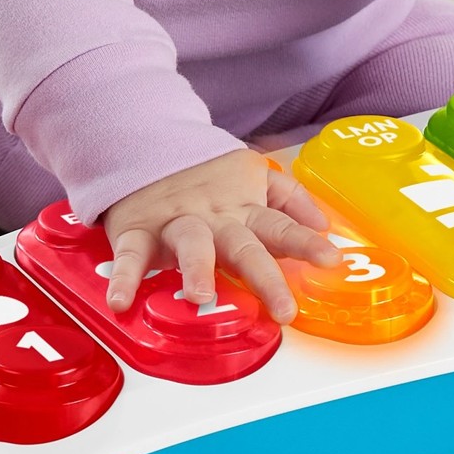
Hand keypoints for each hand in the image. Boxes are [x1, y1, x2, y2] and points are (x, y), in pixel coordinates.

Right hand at [100, 149, 339, 321]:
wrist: (147, 144)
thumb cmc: (206, 172)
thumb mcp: (254, 176)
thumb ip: (290, 199)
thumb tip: (325, 224)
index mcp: (244, 210)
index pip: (280, 226)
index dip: (306, 242)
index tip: (331, 258)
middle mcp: (215, 220)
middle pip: (243, 248)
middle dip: (265, 278)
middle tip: (283, 309)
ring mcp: (176, 224)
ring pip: (190, 246)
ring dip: (197, 270)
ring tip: (202, 297)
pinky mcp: (138, 231)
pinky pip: (131, 256)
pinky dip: (125, 277)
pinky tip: (122, 301)